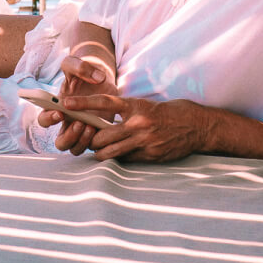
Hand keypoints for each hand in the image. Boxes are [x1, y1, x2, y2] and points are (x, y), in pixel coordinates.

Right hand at [34, 55, 116, 154]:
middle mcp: (67, 123)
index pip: (44, 120)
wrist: (100, 77)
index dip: (49, 119)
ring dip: (82, 141)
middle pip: (60, 142)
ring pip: (75, 148)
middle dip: (68, 136)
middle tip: (79, 122)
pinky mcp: (96, 133)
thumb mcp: (78, 63)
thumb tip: (96, 78)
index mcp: (56, 108)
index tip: (60, 111)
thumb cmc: (84, 71)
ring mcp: (81, 130)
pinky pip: (93, 147)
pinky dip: (96, 141)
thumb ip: (80, 66)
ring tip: (91, 125)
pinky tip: (104, 127)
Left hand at [59, 95, 210, 162]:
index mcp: (135, 106)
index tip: (66, 104)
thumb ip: (125, 112)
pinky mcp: (150, 155)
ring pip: (110, 153)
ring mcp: (144, 141)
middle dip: (91, 140)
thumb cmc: (167, 112)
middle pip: (101, 136)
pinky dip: (119, 158)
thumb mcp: (144, 106)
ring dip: (101, 153)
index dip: (83, 104)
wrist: (196, 125)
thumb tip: (104, 121)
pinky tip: (121, 154)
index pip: (103, 103)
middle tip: (88, 139)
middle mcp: (137, 124)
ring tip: (99, 150)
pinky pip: (126, 160)